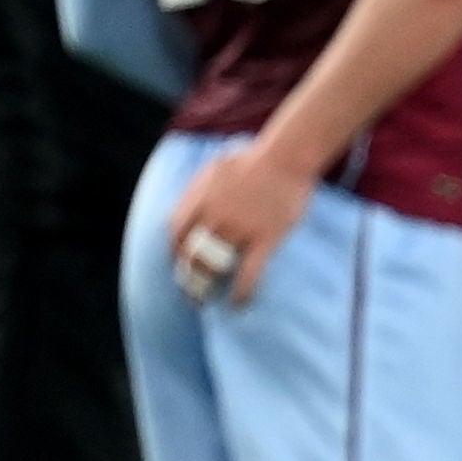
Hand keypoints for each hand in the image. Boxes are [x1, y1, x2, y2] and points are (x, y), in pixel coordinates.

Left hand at [167, 138, 314, 307]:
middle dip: (187, 273)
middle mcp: (215, 215)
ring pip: (215, 265)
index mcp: (200, 197)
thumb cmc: (255, 158)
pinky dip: (242, 291)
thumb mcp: (216, 167)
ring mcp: (239, 228)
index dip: (175, 248)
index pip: (176, 230)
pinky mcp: (264, 238)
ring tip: (205, 300)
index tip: (179, 259)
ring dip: (207, 286)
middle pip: (192, 252)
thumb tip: (194, 202)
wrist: (286, 156)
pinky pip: (249, 272)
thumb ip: (202, 187)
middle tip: (188, 288)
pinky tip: (237, 303)